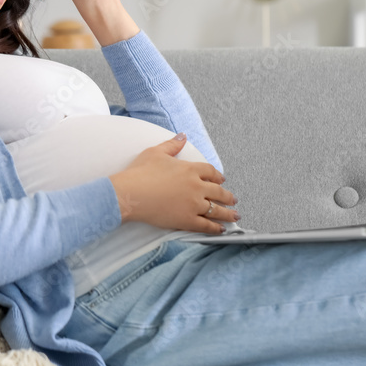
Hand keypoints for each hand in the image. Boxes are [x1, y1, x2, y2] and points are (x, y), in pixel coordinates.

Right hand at [109, 134, 238, 234]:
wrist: (131, 193)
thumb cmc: (140, 172)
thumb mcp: (156, 152)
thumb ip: (172, 145)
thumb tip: (182, 136)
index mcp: (190, 169)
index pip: (211, 172)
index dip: (218, 176)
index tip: (222, 180)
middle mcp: (196, 187)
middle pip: (218, 192)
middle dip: (228, 196)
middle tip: (233, 199)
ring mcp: (193, 204)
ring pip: (216, 210)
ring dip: (228, 213)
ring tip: (235, 216)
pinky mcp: (186, 220)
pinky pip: (206, 225)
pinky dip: (215, 228)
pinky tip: (221, 229)